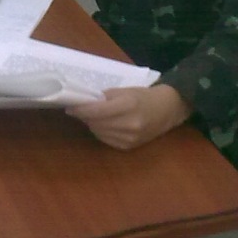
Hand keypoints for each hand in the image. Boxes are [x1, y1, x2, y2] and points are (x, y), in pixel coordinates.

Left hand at [66, 84, 191, 150]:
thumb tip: (85, 102)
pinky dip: (101, 132)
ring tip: (89, 116)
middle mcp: (129, 124)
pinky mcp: (129, 147)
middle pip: (97, 123)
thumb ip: (106, 97)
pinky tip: (102, 125)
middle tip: (77, 109)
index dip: (81, 110)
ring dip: (92, 124)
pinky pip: (107, 140)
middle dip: (85, 116)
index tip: (70, 106)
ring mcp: (130, 138)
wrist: (167, 110)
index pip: (98, 111)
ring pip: (100, 132)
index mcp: (128, 105)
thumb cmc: (145, 95)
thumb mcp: (126, 90)